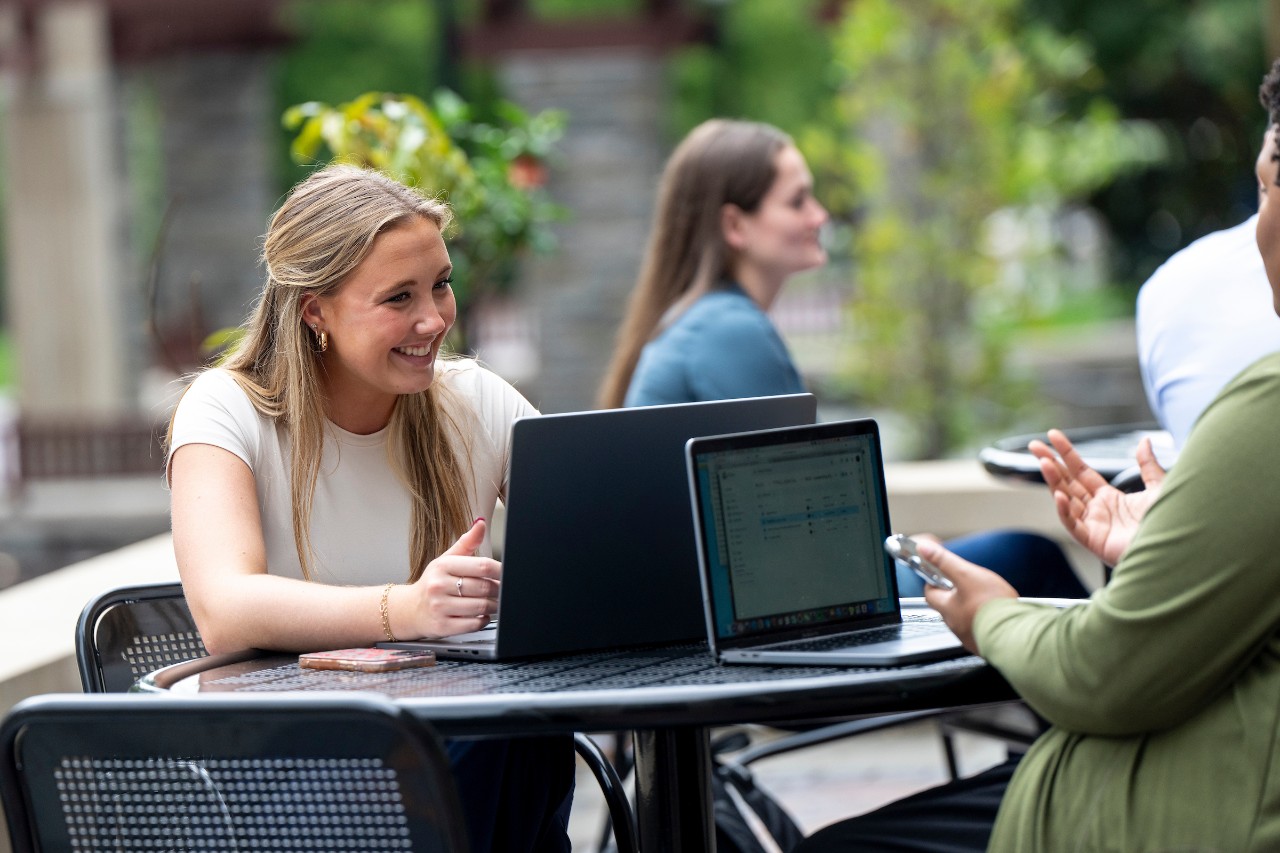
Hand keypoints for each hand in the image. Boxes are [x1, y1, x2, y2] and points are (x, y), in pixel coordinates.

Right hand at [412, 519, 500, 637]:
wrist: (409, 609)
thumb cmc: (432, 583)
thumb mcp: (446, 559)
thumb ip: (466, 543)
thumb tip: (481, 523)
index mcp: (443, 566)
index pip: (481, 566)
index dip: (499, 570)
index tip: (505, 573)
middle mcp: (439, 586)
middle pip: (483, 587)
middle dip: (498, 589)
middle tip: (502, 590)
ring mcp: (440, 607)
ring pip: (481, 606)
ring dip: (494, 605)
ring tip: (495, 602)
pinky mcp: (442, 626)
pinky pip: (473, 624)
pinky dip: (483, 620)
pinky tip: (482, 614)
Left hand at [918, 540, 1016, 653]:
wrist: (1016, 633)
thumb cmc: (992, 606)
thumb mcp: (966, 575)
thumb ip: (944, 561)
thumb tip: (924, 549)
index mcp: (947, 608)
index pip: (930, 593)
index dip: (935, 581)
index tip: (941, 574)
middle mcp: (955, 625)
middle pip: (947, 606)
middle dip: (955, 595)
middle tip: (968, 585)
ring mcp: (970, 637)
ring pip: (964, 619)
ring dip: (971, 609)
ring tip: (986, 600)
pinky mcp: (985, 644)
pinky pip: (980, 630)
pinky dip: (984, 621)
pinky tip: (996, 615)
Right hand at [1028, 429, 1164, 566]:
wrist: (1176, 546)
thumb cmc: (1170, 522)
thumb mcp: (1159, 488)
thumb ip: (1148, 466)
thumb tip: (1145, 441)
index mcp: (1110, 497)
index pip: (1081, 471)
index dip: (1067, 453)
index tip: (1053, 435)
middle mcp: (1097, 510)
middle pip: (1067, 482)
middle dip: (1050, 463)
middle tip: (1034, 446)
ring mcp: (1093, 525)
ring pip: (1066, 499)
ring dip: (1054, 481)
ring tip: (1044, 463)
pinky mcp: (1094, 540)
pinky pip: (1073, 524)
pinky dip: (1064, 511)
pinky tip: (1058, 495)